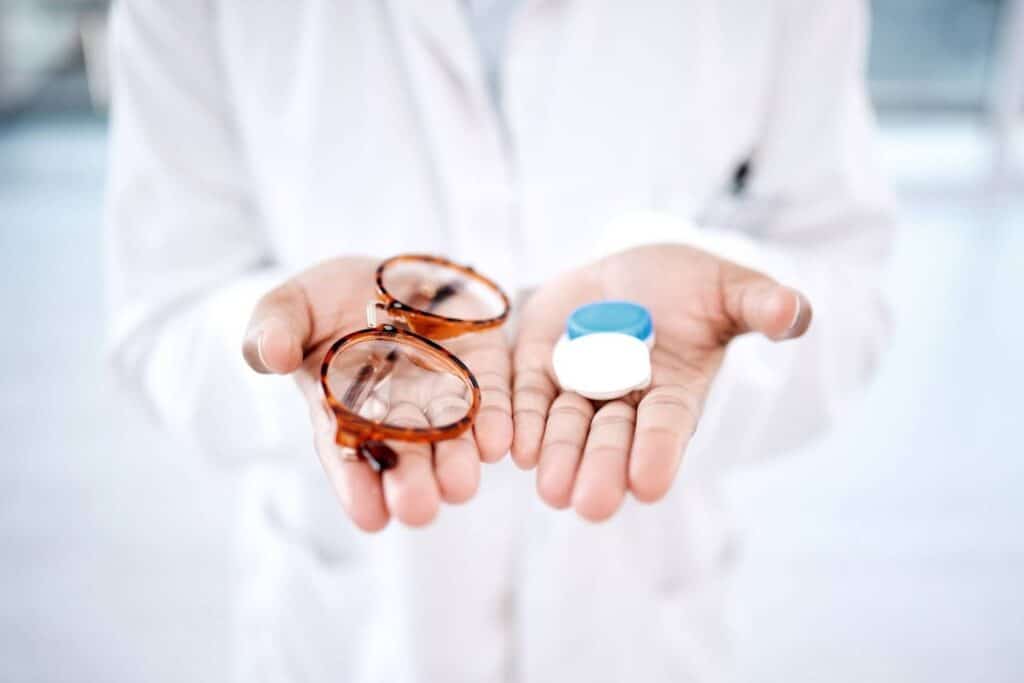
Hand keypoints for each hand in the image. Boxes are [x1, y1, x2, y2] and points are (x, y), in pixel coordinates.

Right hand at [242, 257, 512, 530]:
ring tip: (459, 484)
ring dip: (459, 465)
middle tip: (418, 508)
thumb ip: (273, 328)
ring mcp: (444, 395)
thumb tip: (271, 356)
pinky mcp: (483, 369)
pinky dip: (497, 423)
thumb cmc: (329, 299)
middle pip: (407, 460)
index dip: (358, 488)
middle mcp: (397, 415)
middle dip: (413, 487)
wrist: (390, 269)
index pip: (349, 459)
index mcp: (344, 412)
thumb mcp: (292, 306)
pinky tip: (498, 441)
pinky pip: (494, 401)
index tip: (370, 517)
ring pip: (454, 441)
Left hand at [511, 244, 810, 520]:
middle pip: (611, 437)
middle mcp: (624, 400)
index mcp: (674, 391)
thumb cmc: (689, 287)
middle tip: (590, 504)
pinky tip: (511, 447)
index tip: (649, 483)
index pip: (667, 426)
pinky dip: (519, 420)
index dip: (658, 452)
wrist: (631, 269)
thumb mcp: (728, 290)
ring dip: (557, 455)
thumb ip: (758, 305)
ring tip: (551, 488)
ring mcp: (578, 385)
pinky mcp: (540, 365)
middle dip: (601, 468)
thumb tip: (794, 310)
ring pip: (565, 425)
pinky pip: (526, 395)